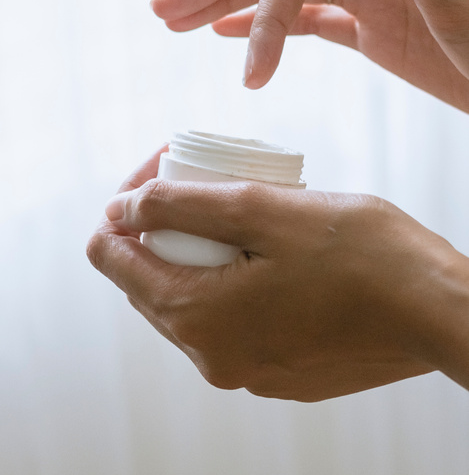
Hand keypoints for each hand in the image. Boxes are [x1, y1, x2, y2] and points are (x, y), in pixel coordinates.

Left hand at [87, 155, 468, 399]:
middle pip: (148, 280)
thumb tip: (118, 209)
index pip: (111, 259)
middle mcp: (212, 359)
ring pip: (189, 301)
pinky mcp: (278, 373)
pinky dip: (229, 283)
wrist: (439, 312)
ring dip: (196, 254)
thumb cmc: (360, 253)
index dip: (125, 206)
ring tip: (239, 214)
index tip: (160, 172)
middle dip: (160, 226)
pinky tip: (268, 255)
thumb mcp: (262, 209)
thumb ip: (180, 207)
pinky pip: (228, 323)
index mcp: (198, 319)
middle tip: (202, 181)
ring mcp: (246, 372)